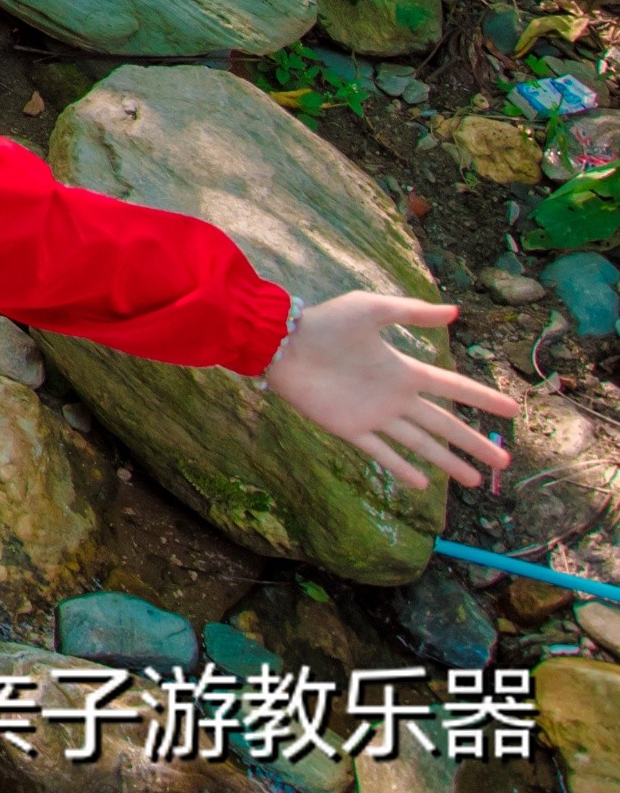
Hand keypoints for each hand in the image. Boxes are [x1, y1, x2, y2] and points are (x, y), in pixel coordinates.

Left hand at [260, 290, 518, 491]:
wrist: (280, 342)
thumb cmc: (324, 322)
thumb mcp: (371, 309)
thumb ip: (411, 312)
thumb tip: (455, 312)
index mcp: (403, 370)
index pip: (453, 388)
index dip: (482, 399)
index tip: (512, 410)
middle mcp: (394, 396)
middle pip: (444, 425)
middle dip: (474, 443)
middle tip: (504, 463)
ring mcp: (373, 415)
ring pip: (419, 444)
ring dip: (447, 462)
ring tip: (474, 481)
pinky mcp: (349, 429)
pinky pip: (381, 452)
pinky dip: (401, 468)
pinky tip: (421, 484)